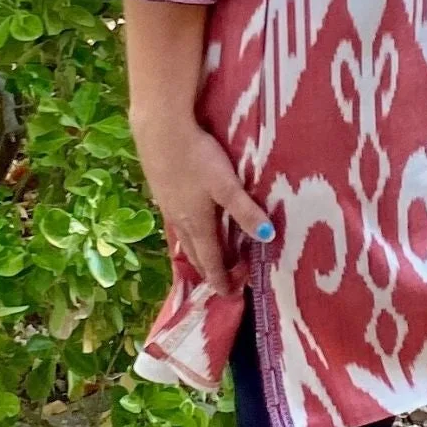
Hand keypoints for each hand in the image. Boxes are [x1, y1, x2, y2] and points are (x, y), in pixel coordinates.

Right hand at [130, 112, 272, 289]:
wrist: (159, 131)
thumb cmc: (197, 157)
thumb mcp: (226, 184)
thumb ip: (245, 210)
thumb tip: (267, 237)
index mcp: (198, 223)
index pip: (212, 260)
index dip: (221, 279)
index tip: (231, 294)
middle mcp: (181, 220)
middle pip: (195, 253)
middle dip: (209, 270)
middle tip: (222, 282)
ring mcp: (168, 206)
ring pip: (183, 239)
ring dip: (196, 253)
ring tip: (205, 260)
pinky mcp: (161, 190)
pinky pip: (176, 223)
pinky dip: (186, 235)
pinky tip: (188, 225)